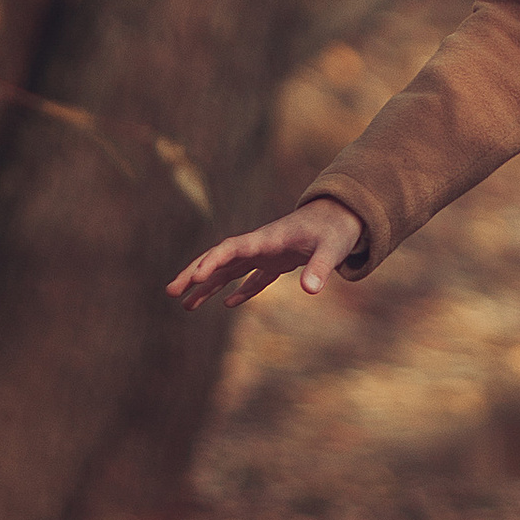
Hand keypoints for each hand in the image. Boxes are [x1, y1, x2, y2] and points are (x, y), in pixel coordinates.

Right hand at [167, 197, 363, 311]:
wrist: (347, 215)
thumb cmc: (338, 229)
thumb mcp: (332, 248)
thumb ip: (320, 267)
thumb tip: (310, 290)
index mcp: (267, 239)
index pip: (232, 249)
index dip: (213, 262)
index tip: (196, 277)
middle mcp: (261, 245)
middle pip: (220, 259)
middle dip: (195, 274)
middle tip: (172, 292)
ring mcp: (268, 253)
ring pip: (231, 270)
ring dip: (209, 286)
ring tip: (187, 305)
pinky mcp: (279, 261)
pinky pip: (253, 278)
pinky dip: (241, 290)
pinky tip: (228, 304)